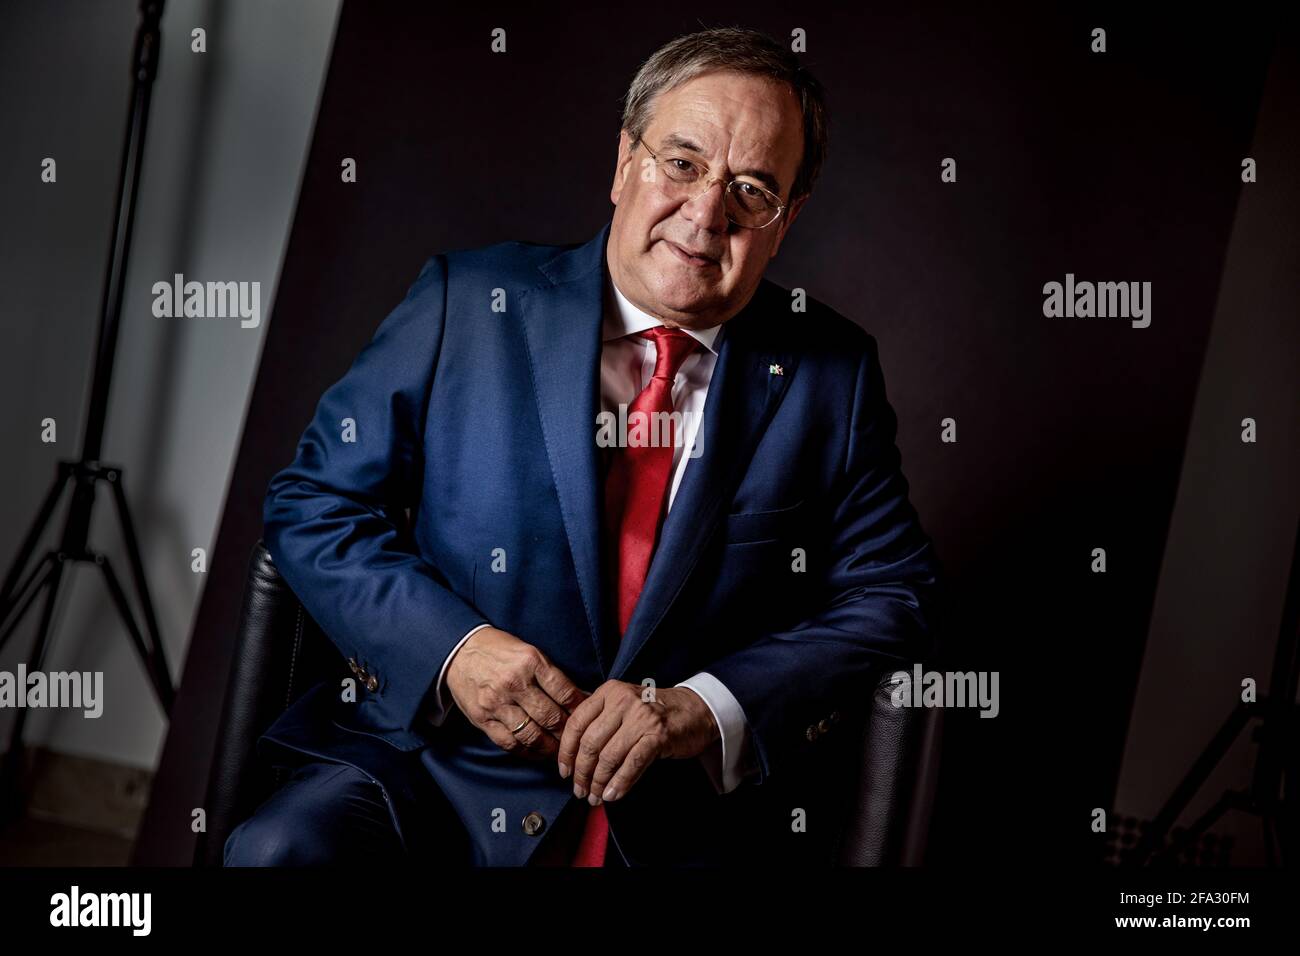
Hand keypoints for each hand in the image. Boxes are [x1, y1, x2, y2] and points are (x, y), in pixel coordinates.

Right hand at [444, 627, 587, 759]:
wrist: (460, 650)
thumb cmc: (500, 651)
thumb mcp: (529, 651)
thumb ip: (551, 676)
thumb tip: (581, 697)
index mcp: (531, 662)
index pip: (565, 693)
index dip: (581, 709)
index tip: (588, 718)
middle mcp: (515, 683)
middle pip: (551, 717)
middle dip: (568, 732)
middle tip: (578, 740)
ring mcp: (497, 703)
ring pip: (532, 735)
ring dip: (550, 747)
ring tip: (560, 750)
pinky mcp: (483, 718)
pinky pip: (509, 743)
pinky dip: (526, 752)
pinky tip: (536, 752)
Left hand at [557, 682, 718, 804]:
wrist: (696, 709)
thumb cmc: (654, 712)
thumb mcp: (623, 705)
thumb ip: (599, 719)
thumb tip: (570, 752)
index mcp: (609, 691)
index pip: (576, 723)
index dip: (566, 752)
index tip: (564, 772)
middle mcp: (623, 700)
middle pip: (590, 743)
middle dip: (582, 773)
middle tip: (580, 791)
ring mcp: (642, 717)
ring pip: (609, 756)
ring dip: (599, 782)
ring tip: (595, 797)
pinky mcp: (658, 735)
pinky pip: (632, 764)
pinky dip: (620, 783)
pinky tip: (613, 794)